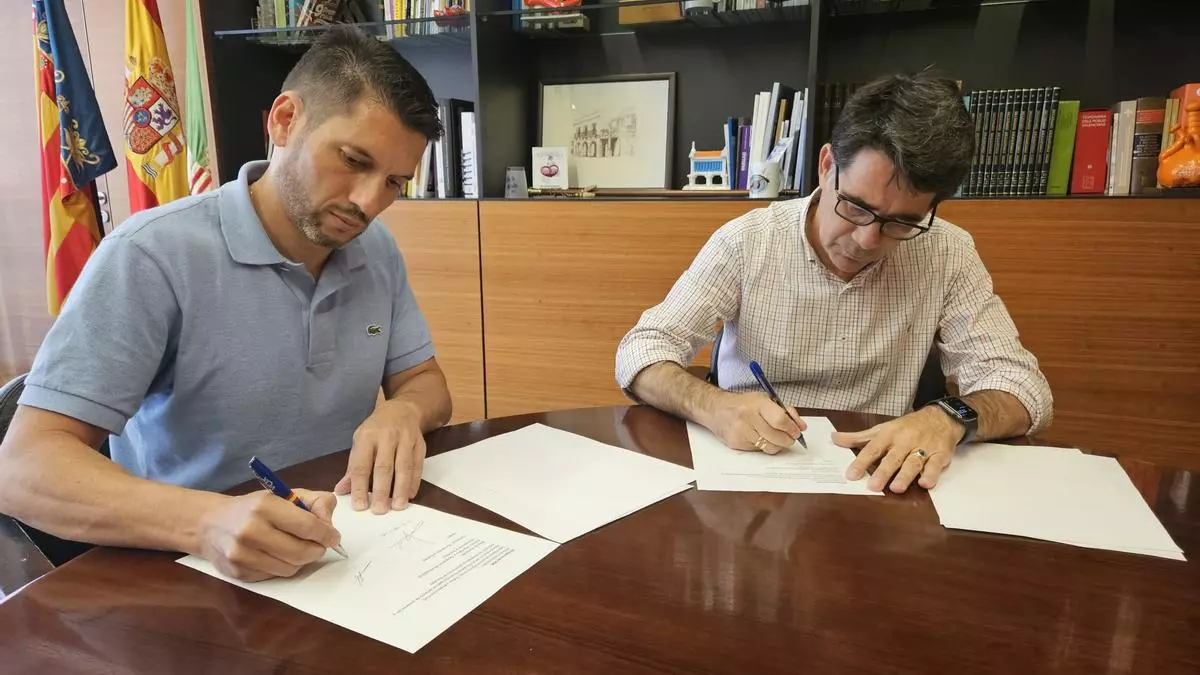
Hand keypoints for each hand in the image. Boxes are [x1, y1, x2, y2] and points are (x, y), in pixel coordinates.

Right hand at [198, 488, 340, 581]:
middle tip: (319, 545)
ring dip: (302, 561)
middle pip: (301, 552)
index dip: (326, 533)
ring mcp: (242, 554)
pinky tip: (279, 556)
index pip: (307, 526)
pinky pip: (275, 576)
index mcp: (264, 506)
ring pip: (291, 568)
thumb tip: (330, 522)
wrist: (209, 524)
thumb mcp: (283, 494)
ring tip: (300, 549)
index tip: (333, 536)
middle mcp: (251, 530)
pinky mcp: (239, 573)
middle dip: (318, 550)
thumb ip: (314, 502)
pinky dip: (284, 567)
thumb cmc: (252, 508)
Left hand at [336, 399, 425, 512]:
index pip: (361, 465)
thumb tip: (341, 491)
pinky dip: (414, 481)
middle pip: (384, 467)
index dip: (359, 487)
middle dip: (382, 490)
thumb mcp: (360, 441)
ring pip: (403, 467)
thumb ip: (353, 467)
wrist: (402, 409)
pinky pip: (417, 465)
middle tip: (379, 510)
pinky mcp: (420, 444)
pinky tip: (410, 495)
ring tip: (398, 506)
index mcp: (367, 437)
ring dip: (401, 489)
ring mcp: (405, 439)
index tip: (359, 506)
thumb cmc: (376, 429)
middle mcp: (386, 437)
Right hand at [703, 392, 805, 453]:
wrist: (716, 409)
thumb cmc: (744, 404)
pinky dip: (763, 446)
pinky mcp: (737, 444)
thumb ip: (785, 411)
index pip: (781, 420)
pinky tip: (759, 437)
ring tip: (775, 437)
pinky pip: (758, 450)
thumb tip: (801, 427)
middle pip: (777, 438)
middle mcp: (748, 418)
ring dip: (777, 444)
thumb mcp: (765, 399)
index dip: (792, 428)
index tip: (797, 431)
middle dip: (788, 439)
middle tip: (789, 437)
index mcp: (758, 404)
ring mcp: (741, 433)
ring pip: (770, 447)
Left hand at [835, 406, 962, 492]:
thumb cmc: (907, 427)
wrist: (940, 418)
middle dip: (883, 472)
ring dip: (905, 476)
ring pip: (913, 463)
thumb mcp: (882, 429)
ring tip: (896, 488)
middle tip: (873, 486)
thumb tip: (834, 438)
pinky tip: (924, 484)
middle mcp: (905, 441)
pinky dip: (931, 475)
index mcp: (889, 434)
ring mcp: (923, 448)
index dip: (861, 462)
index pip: (872, 448)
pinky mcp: (940, 455)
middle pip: (893, 458)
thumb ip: (859, 438)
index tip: (851, 475)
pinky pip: (935, 466)